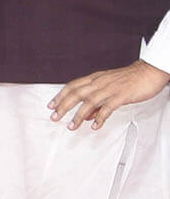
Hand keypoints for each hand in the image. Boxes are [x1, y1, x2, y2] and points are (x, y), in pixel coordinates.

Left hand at [49, 60, 169, 130]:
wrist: (148, 72)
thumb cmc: (129, 78)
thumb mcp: (109, 86)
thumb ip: (96, 101)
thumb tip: (85, 116)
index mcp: (95, 78)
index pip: (72, 86)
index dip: (60, 96)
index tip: (51, 105)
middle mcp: (99, 82)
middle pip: (76, 94)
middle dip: (63, 106)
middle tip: (55, 117)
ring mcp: (110, 89)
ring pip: (89, 102)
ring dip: (78, 115)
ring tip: (71, 126)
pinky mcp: (121, 96)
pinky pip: (107, 108)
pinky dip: (99, 117)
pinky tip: (95, 126)